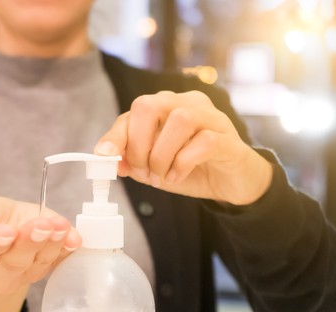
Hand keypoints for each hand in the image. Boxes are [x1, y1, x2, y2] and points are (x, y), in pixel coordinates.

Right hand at [0, 195, 81, 311]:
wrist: (2, 223)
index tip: (6, 232)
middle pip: (11, 262)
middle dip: (27, 242)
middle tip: (39, 226)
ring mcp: (21, 275)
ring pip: (36, 263)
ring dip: (50, 243)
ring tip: (57, 225)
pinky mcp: (43, 268)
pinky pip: (57, 261)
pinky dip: (67, 249)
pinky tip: (72, 237)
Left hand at [94, 91, 272, 205]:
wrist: (231, 182)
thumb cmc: (192, 168)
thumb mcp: (154, 167)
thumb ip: (132, 160)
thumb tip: (110, 159)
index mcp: (168, 106)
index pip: (135, 110)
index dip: (117, 134)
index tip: (105, 156)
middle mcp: (189, 104)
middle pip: (151, 105)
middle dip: (139, 144)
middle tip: (142, 171)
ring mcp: (212, 118)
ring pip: (179, 120)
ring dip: (162, 155)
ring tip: (160, 176)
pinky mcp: (228, 138)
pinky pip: (204, 142)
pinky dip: (183, 163)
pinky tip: (178, 177)